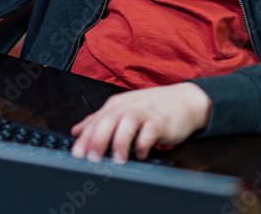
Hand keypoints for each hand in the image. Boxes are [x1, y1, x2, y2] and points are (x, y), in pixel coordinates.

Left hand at [70, 82, 212, 163]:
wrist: (185, 100)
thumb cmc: (151, 108)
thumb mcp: (123, 109)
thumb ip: (99, 120)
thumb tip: (76, 131)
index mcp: (116, 105)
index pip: (95, 120)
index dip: (84, 137)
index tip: (76, 154)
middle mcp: (128, 106)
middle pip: (108, 120)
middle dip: (98, 139)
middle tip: (92, 158)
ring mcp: (145, 112)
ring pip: (127, 123)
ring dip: (120, 142)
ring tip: (117, 160)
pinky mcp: (161, 121)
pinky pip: (150, 132)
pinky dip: (144, 144)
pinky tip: (141, 155)